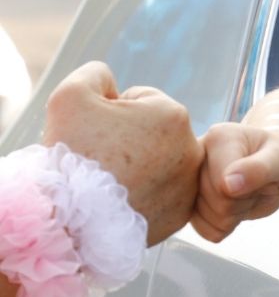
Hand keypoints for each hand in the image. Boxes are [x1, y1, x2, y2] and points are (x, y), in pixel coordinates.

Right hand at [42, 61, 202, 246]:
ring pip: (157, 163)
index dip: (110, 113)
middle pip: (152, 132)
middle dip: (127, 139)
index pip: (141, 100)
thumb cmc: (70, 155)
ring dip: (137, 166)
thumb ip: (95, 75)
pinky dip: (142, 194)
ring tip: (107, 182)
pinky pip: (158, 194)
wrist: (67, 221)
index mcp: (173, 116)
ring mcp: (189, 185)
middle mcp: (192, 150)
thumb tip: (109, 79)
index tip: (96, 135)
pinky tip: (118, 202)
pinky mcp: (179, 214)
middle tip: (99, 159)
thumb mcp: (72, 96)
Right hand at [192, 122, 278, 241]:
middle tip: (254, 186)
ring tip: (243, 192)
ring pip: (205, 219)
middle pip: (215, 203)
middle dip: (241, 203)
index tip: (260, 176)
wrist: (271, 163)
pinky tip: (232, 205)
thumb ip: (259, 169)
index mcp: (218, 137)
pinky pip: (202, 229)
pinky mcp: (187, 200)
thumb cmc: (278, 157)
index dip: (247, 192)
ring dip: (233, 215)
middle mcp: (194, 155)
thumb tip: (228, 185)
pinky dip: (223, 225)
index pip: (223, 184)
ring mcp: (186, 179)